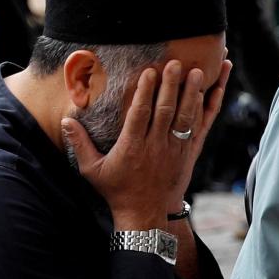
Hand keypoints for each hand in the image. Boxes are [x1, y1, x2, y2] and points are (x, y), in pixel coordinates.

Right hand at [62, 60, 223, 229]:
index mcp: (132, 147)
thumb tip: (65, 120)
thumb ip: (80, 144)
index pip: (140, 114)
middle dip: (172, 86)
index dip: (146, 92)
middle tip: (176, 63)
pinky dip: (208, 109)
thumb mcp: (92, 170)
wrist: (145, 215)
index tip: (150, 72)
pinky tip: (213, 91)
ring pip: (186, 117)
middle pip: (166, 111)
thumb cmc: (117, 191)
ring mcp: (175, 150)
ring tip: (198, 71)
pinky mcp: (189, 154)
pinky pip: (201, 128)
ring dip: (192, 93)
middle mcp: (156, 146)